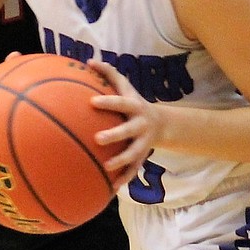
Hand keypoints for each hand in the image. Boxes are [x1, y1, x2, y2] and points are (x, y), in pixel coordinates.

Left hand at [88, 60, 164, 187]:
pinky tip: (111, 188)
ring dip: (121, 161)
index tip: (92, 102)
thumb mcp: (126, 86)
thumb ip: (109, 73)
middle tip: (98, 138)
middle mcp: (140, 125)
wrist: (160, 123)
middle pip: (128, 130)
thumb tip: (89, 61)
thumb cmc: (133, 101)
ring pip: (133, 154)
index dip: (108, 103)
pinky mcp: (142, 157)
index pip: (120, 103)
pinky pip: (133, 170)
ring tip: (106, 167)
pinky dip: (123, 179)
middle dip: (115, 135)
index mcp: (134, 106)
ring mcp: (143, 143)